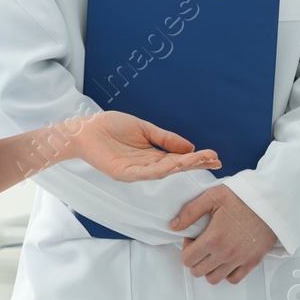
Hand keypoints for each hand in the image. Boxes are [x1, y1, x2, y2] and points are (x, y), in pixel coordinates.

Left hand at [70, 112, 220, 181]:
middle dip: (195, 164)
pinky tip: (174, 165)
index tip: (214, 156)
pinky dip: (160, 170)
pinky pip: (144, 173)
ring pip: (163, 171)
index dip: (196, 158)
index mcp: (152, 155)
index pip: (178, 158)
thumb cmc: (111, 127)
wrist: (84, 129)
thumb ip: (165, 138)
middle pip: (175, 167)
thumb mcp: (144, 129)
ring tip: (199, 160)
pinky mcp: (122, 173)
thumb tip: (190, 146)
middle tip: (214, 161)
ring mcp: (134, 171)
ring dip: (182, 166)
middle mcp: (146, 166)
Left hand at [170, 185, 277, 284]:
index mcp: (213, 238)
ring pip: (214, 279)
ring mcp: (239, 260)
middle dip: (196, 259)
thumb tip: (174, 226)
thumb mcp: (213, 196)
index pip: (187, 259)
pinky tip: (227, 259)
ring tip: (214, 253)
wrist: (271, 202)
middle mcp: (225, 254)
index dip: (187, 248)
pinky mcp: (252, 262)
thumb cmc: (243, 198)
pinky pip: (234, 279)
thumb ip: (190, 211)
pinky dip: (227, 273)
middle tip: (203, 244)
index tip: (194, 237)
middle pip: (198, 271)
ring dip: (209, 269)